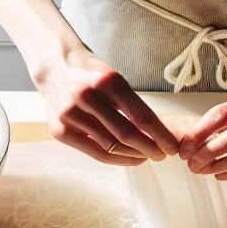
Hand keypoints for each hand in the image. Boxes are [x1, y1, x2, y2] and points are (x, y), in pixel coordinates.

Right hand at [34, 49, 179, 165]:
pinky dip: (115, 159)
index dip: (160, 135)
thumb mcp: (113, 78)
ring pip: (111, 147)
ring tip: (146, 156)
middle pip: (126, 134)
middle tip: (162, 155)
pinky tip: (128, 158)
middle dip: (150, 149)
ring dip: (134, 156)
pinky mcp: (61, 130)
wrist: (54, 68)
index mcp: (106, 81)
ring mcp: (71, 115)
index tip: (172, 146)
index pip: (141, 115)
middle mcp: (87, 97)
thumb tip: (155, 133)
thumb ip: (130, 103)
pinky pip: (95, 153)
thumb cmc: (90, 74)